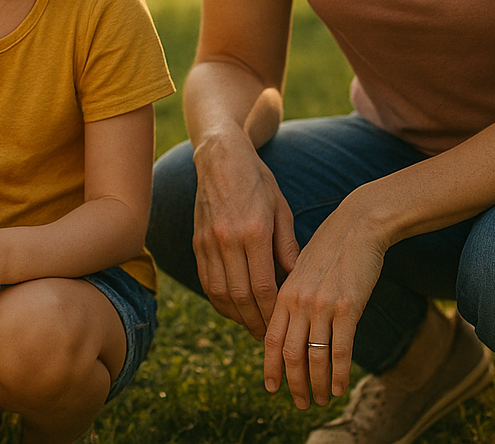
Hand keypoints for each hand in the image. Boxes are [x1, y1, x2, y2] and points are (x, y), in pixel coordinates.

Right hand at [191, 124, 300, 338]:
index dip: (272, 312)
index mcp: (253, 232)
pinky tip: (233, 308)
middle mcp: (227, 240)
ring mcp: (208, 242)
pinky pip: (206, 281)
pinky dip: (219, 301)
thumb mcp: (281, 209)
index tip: (282, 324)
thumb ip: (288, 247)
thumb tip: (296, 281)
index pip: (262, 287)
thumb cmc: (257, 181)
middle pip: (240, 297)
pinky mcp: (197, 242)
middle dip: (255, 322)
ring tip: (251, 326)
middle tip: (268, 337)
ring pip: (219, 294)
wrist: (220, 157)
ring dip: (236, 316)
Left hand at [262, 203, 388, 409]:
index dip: (270, 366)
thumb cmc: (332, 247)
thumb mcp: (302, 268)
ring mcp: (322, 306)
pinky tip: (339, 389)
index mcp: (285, 293)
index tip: (271, 386)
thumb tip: (289, 319)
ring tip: (320, 400)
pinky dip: (338, 374)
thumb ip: (292, 294)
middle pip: (289, 354)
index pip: (271, 338)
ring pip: (314, 357)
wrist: (358, 225)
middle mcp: (299, 302)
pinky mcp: (347, 307)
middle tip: (300, 402)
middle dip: (294, 383)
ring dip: (316, 384)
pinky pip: (340, 350)